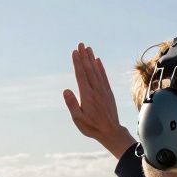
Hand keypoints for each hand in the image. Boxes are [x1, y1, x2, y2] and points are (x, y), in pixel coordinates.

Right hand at [63, 43, 135, 158]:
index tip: (74, 52)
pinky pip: (104, 77)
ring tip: (88, 48)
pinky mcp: (108, 92)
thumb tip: (66, 90)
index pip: (81, 75)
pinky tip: (98, 60)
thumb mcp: (78, 119)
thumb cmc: (92, 127)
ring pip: (96, 71)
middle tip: (80, 44)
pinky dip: (101, 68)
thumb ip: (71, 104)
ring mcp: (103, 90)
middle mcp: (96, 90)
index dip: (77, 63)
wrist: (111, 131)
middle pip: (89, 69)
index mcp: (87, 96)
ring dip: (91, 59)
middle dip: (84, 56)